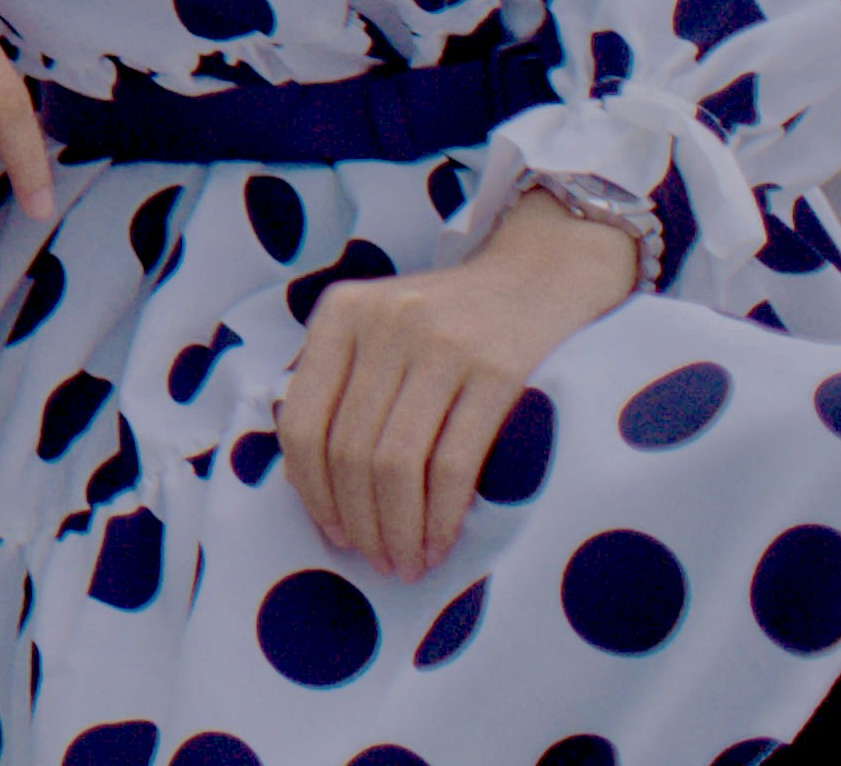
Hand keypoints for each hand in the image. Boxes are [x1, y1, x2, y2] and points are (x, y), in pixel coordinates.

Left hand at [273, 192, 641, 579]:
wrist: (539, 276)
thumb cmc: (449, 320)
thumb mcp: (378, 328)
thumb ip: (340, 384)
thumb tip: (307, 484)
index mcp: (340, 314)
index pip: (301, 420)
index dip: (312, 489)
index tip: (332, 532)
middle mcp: (383, 324)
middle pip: (349, 449)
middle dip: (358, 521)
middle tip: (376, 561)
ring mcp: (440, 344)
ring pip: (395, 462)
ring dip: (397, 529)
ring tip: (406, 563)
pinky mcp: (497, 370)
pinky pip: (453, 463)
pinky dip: (440, 516)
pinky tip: (441, 543)